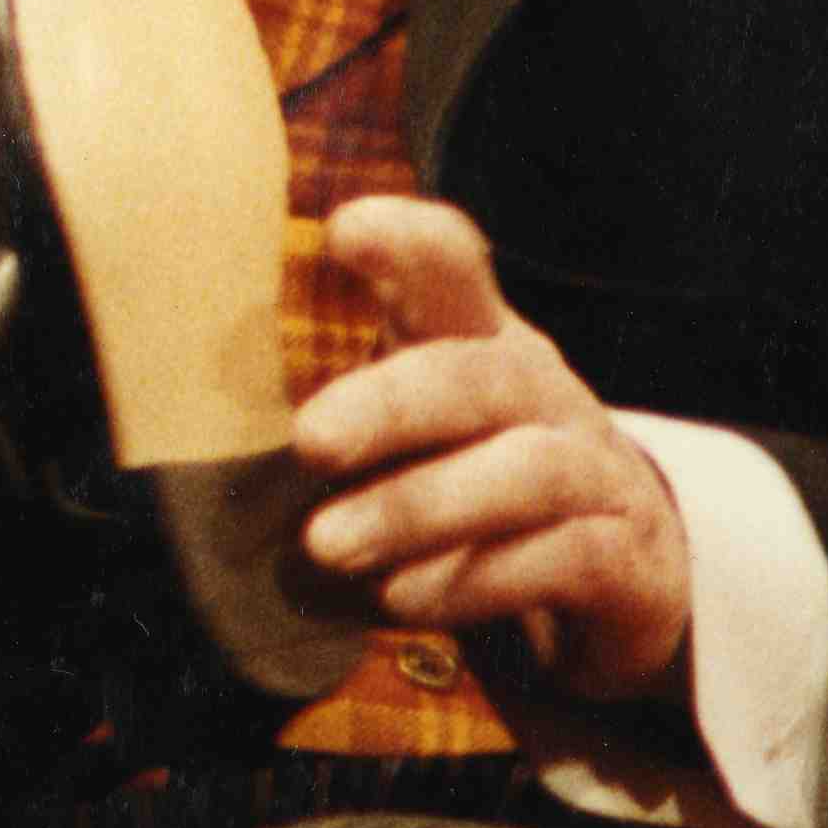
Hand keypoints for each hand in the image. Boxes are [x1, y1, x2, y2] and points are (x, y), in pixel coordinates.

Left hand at [293, 194, 691, 701]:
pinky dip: (475, 579)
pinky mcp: (626, 558)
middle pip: (477, 376)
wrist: (623, 566)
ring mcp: (596, 472)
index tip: (345, 230)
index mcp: (480, 341)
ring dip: (420, 507)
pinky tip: (403, 596)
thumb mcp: (413, 425)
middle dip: (391, 404)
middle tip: (309, 443)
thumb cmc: (474, 473)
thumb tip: (201, 429)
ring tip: (329, 546)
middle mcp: (543, 394)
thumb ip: (339, 407)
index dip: (408, 244)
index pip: (454, 269)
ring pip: (524, 472)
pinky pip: (560, 561)